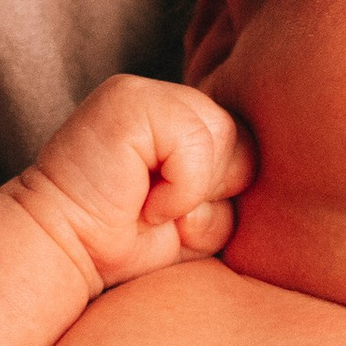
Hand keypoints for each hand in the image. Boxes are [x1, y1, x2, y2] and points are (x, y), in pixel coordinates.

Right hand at [7, 76, 252, 294]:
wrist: (62, 253)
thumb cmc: (126, 245)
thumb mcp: (197, 214)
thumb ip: (230, 184)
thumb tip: (283, 170)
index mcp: (182, 118)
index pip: (247, 145)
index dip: (223, 195)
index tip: (172, 219)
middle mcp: (165, 97)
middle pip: (243, 140)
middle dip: (213, 194)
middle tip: (160, 216)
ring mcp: (144, 92)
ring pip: (223, 137)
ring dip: (193, 194)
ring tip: (150, 210)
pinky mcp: (129, 100)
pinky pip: (195, 142)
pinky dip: (180, 189)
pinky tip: (141, 204)